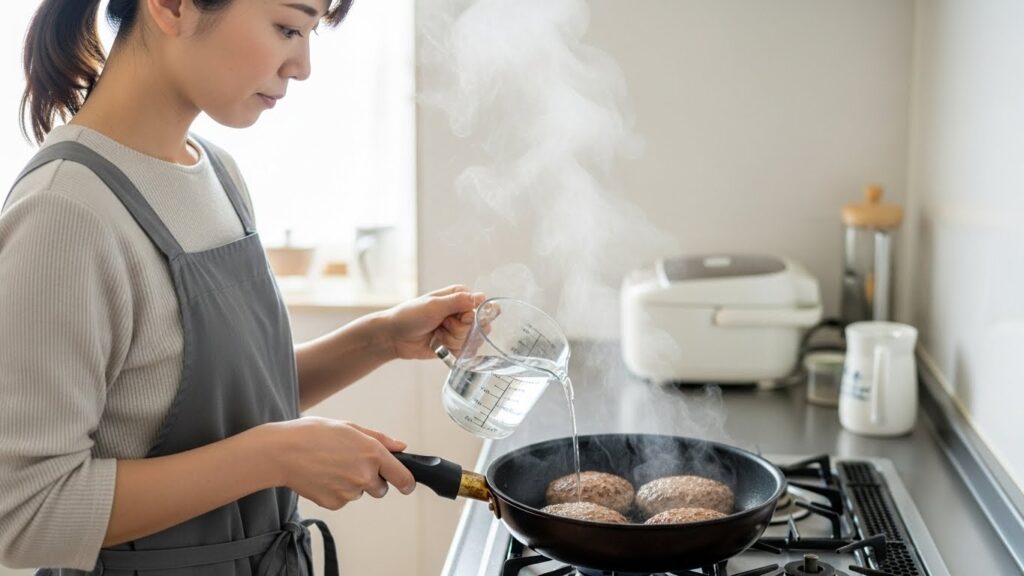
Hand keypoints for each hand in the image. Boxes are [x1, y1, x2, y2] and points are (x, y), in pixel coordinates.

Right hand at [265, 417, 415, 509]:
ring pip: (360, 493)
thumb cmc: (313, 434)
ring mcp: (350, 492)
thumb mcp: (350, 427)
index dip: (407, 483)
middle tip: (351, 464)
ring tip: (331, 466)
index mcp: (373, 453)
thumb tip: (400, 447)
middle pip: (381, 488)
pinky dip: (336, 491)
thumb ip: (380, 439)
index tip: (407, 485)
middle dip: (372, 480)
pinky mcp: (335, 503)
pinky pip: (343, 500)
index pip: (403, 478)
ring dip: (352, 483)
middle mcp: (365, 475)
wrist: (282, 452)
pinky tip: (322, 476)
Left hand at [383, 285, 485, 360]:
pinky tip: (439, 344)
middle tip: (443, 325)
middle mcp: (462, 312)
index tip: (458, 317)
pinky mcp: (455, 345)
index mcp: (459, 297)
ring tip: (437, 334)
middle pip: (481, 326)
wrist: (394, 337)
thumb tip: (482, 297)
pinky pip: (465, 352)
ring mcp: (459, 330)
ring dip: (453, 340)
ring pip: (472, 340)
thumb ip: (459, 301)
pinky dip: (452, 350)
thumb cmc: (411, 315)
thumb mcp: (434, 305)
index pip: (482, 306)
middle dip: (461, 330)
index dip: (473, 315)